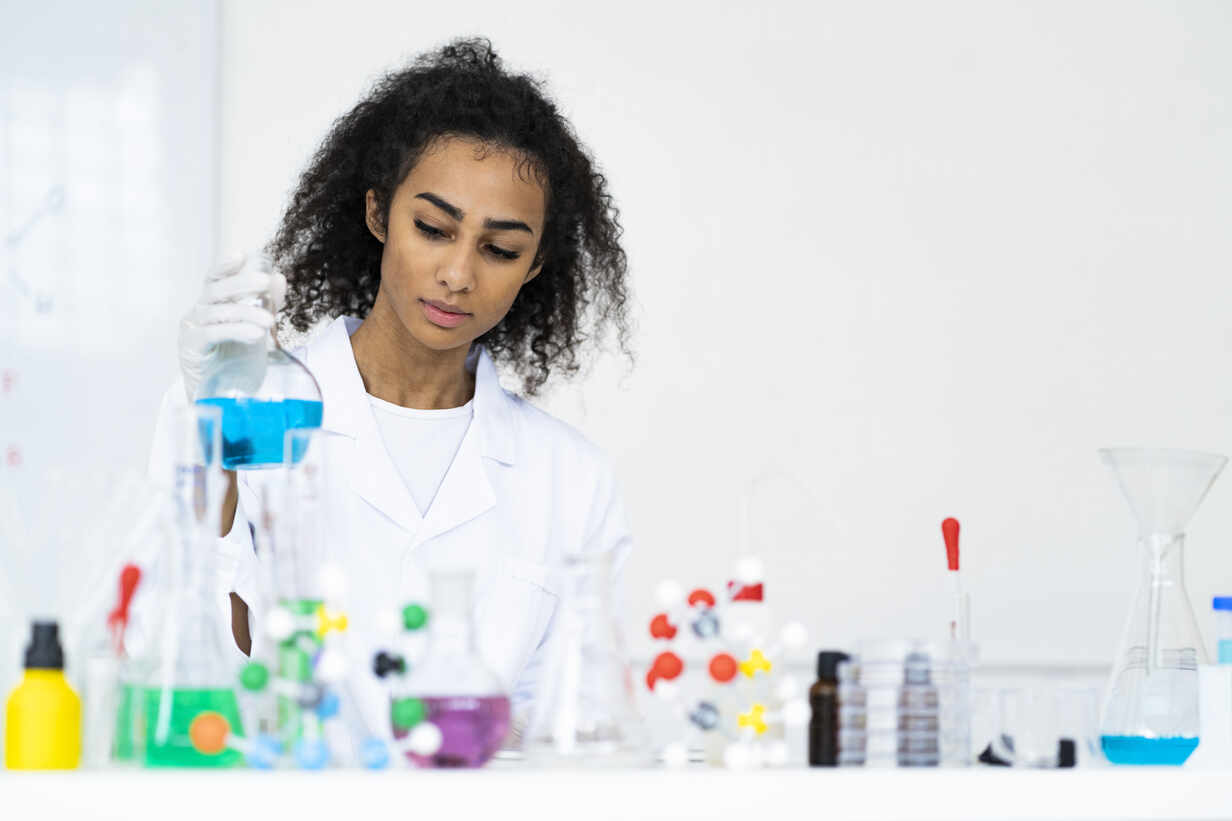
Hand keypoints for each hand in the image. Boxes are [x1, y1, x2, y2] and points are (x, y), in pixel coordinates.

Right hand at [177, 253, 286, 401]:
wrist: (219, 394)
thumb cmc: (235, 357)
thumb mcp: (255, 326)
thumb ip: (267, 303)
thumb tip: (279, 278)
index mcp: (213, 303)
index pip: (215, 278)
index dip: (224, 265)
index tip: (241, 254)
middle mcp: (199, 312)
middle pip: (216, 290)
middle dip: (241, 284)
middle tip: (265, 283)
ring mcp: (192, 329)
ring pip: (217, 312)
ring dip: (245, 313)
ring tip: (269, 321)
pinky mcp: (191, 348)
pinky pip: (211, 334)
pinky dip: (235, 331)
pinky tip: (255, 334)